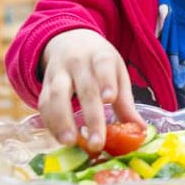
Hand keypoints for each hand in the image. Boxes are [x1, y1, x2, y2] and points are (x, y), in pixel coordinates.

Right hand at [39, 29, 142, 152]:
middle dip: (91, 117)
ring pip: (56, 95)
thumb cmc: (100, 64)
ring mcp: (58, 72)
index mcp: (101, 56)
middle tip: (96, 143)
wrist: (70, 41)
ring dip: (62, 121)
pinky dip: (50, 121)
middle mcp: (78, 63)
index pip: (103, 66)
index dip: (106, 81)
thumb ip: (125, 102)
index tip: (109, 99)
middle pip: (84, 89)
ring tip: (70, 142)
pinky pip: (44, 102)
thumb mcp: (117, 73)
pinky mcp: (44, 84)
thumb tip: (141, 130)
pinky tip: (59, 138)